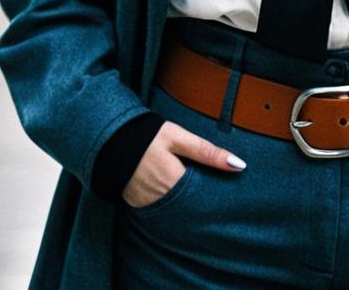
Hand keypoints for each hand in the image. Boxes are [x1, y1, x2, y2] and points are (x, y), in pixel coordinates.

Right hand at [122, 121, 245, 207]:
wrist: (110, 140)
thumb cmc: (147, 135)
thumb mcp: (178, 137)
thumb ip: (207, 152)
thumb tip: (238, 165)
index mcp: (174, 182)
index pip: (205, 198)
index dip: (218, 198)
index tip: (232, 196)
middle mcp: (162, 200)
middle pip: (193, 210)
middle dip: (206, 206)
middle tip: (221, 202)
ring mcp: (149, 205)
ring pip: (178, 213)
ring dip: (191, 208)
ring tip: (203, 202)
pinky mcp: (140, 206)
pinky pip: (163, 212)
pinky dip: (174, 208)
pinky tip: (182, 201)